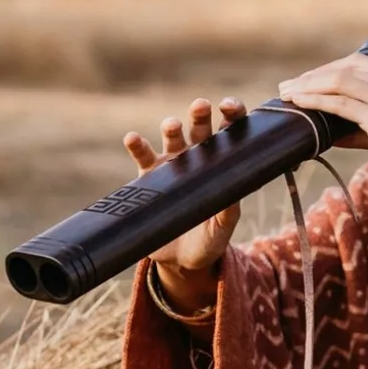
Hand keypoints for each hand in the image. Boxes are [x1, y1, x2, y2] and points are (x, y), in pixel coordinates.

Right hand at [123, 97, 245, 312]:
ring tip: (172, 126)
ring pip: (172, 139)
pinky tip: (133, 138)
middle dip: (200, 115)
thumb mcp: (222, 228)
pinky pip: (142, 157)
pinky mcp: (149, 179)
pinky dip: (137, 146)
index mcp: (221, 164)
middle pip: (199, 129)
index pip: (229, 133)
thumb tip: (235, 192)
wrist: (180, 262)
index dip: (232, 115)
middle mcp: (196, 159)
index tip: (229, 108)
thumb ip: (228, 211)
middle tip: (201, 106)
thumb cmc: (209, 241)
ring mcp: (171, 166)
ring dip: (171, 128)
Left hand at [278, 54, 367, 209]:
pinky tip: (300, 104)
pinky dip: (316, 101)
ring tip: (287, 94)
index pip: (359, 63)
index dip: (328, 69)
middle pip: (347, 67)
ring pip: (340, 81)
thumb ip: (363, 124)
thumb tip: (329, 130)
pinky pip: (341, 104)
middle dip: (313, 75)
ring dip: (308, 86)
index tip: (306, 81)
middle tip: (288, 86)